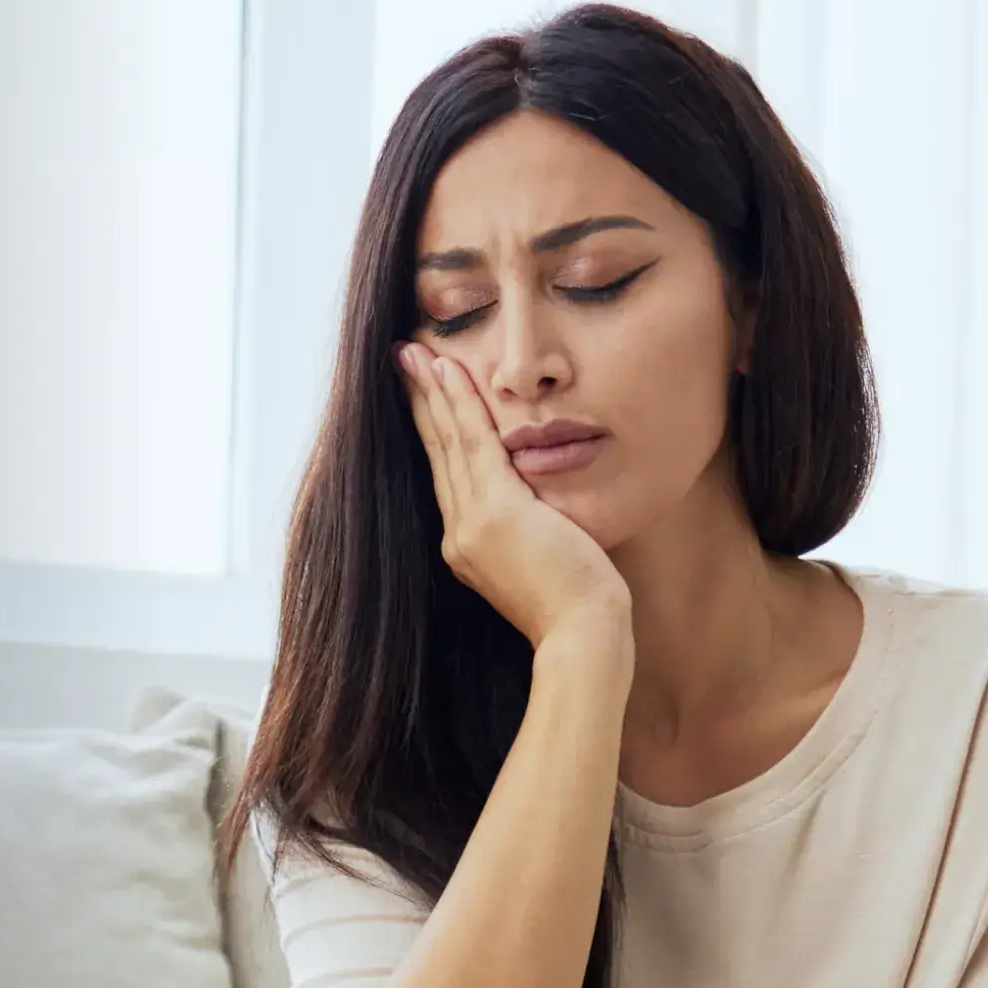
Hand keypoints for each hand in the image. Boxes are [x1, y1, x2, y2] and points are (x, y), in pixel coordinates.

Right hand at [397, 341, 629, 646]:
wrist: (582, 633)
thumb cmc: (578, 605)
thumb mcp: (544, 560)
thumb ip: (529, 530)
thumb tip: (538, 510)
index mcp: (467, 547)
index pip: (447, 475)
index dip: (432, 430)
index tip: (422, 394)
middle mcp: (458, 534)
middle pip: (437, 452)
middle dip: (420, 402)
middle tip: (404, 359)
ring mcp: (471, 524)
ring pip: (449, 442)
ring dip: (433, 392)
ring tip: (416, 353)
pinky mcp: (495, 512)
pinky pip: (473, 444)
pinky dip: (460, 404)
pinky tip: (449, 371)